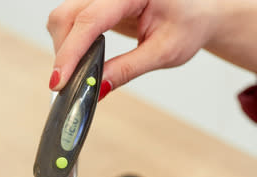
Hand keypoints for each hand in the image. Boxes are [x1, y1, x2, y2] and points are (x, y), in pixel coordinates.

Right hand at [47, 0, 256, 98]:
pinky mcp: (96, 3)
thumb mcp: (164, 52)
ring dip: (65, 47)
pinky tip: (83, 57)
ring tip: (81, 70)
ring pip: (63, 17)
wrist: (197, 13)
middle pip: (68, 15)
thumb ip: (128, 69)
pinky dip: (70, 42)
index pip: (90, 19)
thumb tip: (97, 87)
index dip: (71, 52)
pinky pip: (70, 18)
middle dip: (65, 52)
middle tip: (71, 83)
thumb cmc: (188, 26)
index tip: (59, 80)